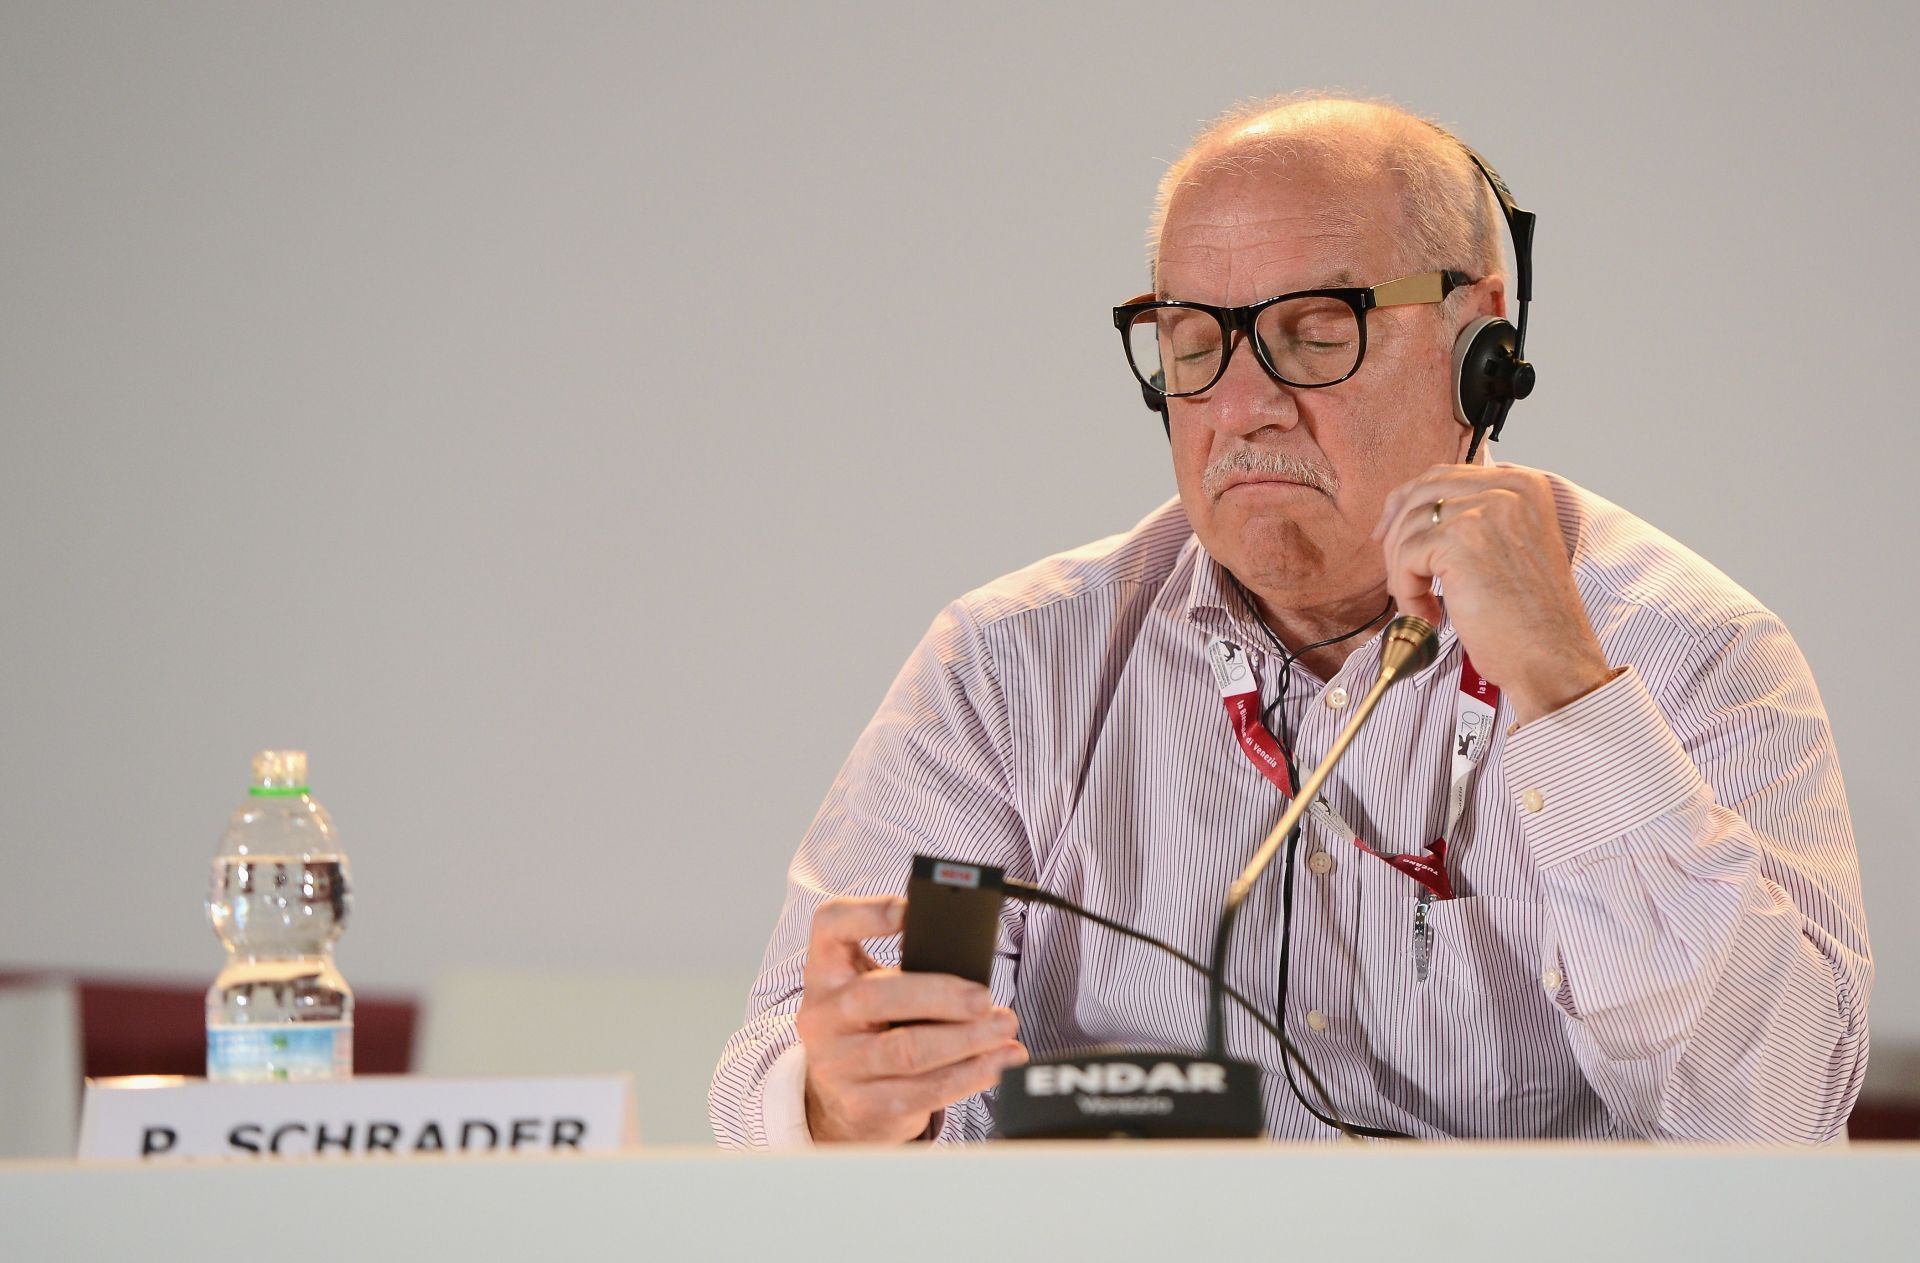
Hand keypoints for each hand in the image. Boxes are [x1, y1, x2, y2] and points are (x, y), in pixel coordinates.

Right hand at [796, 894, 1027, 1143]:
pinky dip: (970, 1074)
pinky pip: (924, 1091)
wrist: (842, 1100)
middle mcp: (822, 1014)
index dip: (868, 913)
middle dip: (940, 994)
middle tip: (984, 997)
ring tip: (1003, 1027)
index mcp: (826, 970)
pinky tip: (997, 1062)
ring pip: (907, 1050)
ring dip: (967, 1039)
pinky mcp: (864, 1104)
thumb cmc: (871, 1028)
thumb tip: (970, 967)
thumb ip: (908, 968)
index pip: (831, 925)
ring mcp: (837, 1064)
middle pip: (874, 995)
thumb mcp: (873, 987)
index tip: (909, 911)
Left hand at [1372, 465, 1612, 726]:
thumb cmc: (1528, 616)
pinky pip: (1406, 557)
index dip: (1406, 505)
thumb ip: (1473, 519)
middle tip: (1397, 576)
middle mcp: (1508, 488)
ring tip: (1423, 606)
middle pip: (1419, 496)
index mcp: (1523, 485)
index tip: (1388, 535)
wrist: (1550, 656)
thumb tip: (1408, 512)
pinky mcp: (1461, 540)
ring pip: (1407, 529)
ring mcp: (1485, 510)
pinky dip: (1407, 590)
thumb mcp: (1508, 547)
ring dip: (1402, 573)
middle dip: (1396, 537)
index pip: (1442, 476)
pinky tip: (1429, 614)